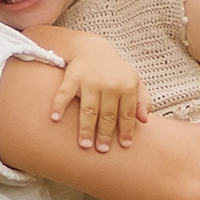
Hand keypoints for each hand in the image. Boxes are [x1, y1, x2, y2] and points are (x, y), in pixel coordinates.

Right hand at [33, 29, 147, 151]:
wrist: (92, 48)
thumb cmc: (115, 71)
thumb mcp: (134, 81)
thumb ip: (142, 100)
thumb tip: (145, 120)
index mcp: (126, 86)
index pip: (126, 113)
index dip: (126, 130)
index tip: (124, 146)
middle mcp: (109, 84)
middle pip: (107, 114)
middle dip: (105, 134)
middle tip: (102, 150)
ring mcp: (90, 80)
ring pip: (88, 109)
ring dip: (86, 128)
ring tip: (84, 145)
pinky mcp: (72, 77)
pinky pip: (64, 93)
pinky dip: (59, 106)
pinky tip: (55, 119)